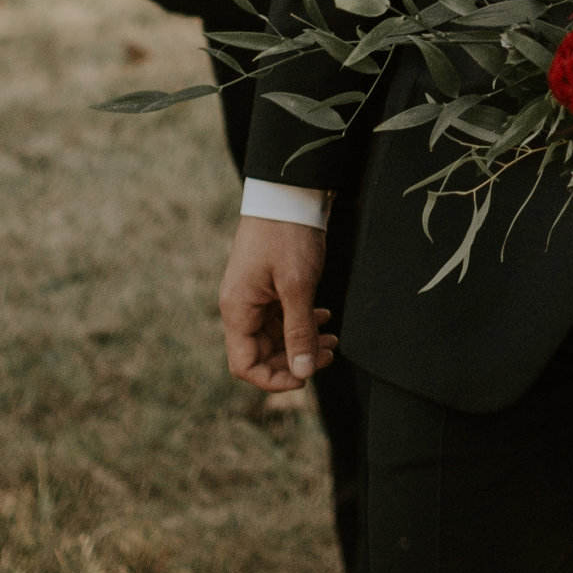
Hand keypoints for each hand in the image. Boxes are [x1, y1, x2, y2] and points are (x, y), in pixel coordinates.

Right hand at [220, 215, 337, 394]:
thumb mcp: (297, 286)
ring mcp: (254, 296)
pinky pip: (282, 317)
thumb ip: (300, 331)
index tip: (305, 377)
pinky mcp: (268, 286)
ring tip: (334, 341)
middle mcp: (241, 307)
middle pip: (261, 354)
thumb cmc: (288, 235)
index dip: (273, 379)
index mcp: (238, 310)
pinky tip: (325, 318)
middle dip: (295, 360)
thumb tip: (303, 372)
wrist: (288, 193)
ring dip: (303, 342)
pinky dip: (303, 323)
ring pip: (275, 336)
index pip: (244, 365)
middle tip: (330, 355)